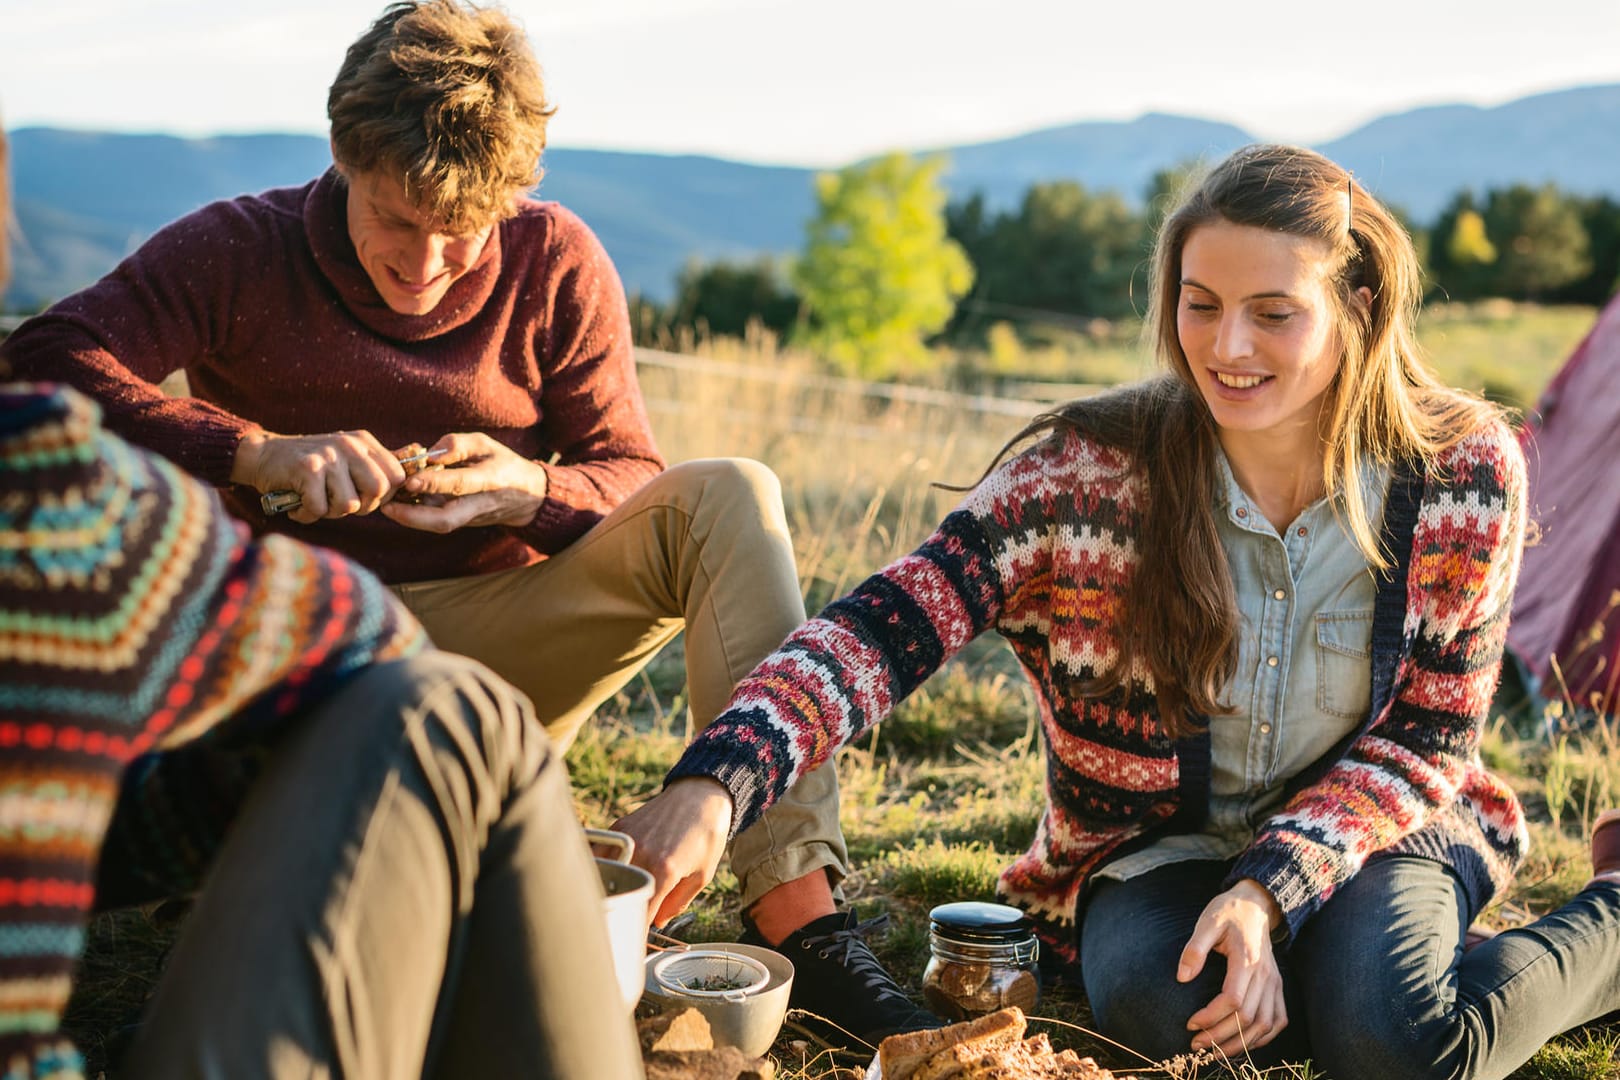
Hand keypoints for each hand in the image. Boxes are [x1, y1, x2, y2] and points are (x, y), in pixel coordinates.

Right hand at [233, 429, 405, 523]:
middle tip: (338, 503)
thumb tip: (412, 477)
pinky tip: (298, 502)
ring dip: (330, 512)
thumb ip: (374, 469)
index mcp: (364, 442)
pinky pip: (320, 509)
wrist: (263, 456)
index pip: (398, 476)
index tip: (363, 498)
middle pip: (378, 491)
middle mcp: (350, 446)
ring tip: (315, 500)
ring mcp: (329, 456)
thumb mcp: (346, 459)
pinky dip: (307, 514)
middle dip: (361, 507)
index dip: (383, 496)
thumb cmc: (310, 466)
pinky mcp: (307, 469)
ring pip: (349, 504)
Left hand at [379, 432, 548, 532]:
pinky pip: (436, 521)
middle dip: (415, 517)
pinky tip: (397, 505)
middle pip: (447, 520)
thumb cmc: (502, 462)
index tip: (410, 480)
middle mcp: (479, 503)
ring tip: (386, 505)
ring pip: (439, 525)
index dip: (435, 483)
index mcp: (490, 479)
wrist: (525, 495)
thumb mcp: (486, 444)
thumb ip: (458, 445)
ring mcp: (470, 517)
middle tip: (388, 507)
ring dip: (410, 519)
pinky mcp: (461, 521)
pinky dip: (415, 516)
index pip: (460, 483)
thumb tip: (428, 453)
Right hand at [611, 778, 733, 928]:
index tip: (634, 944)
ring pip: (602, 875)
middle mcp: (640, 854)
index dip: (637, 933)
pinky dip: (600, 869)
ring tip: (611, 905)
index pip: (641, 913)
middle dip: (619, 915)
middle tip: (622, 927)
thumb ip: (677, 903)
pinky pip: (601, 854)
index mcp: (664, 869)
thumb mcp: (702, 875)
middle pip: (618, 897)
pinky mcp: (619, 827)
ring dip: (605, 892)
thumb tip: (656, 920)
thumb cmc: (706, 836)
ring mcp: (626, 839)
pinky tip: (604, 879)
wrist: (701, 795)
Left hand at [1179, 878, 1287, 1057]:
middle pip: (1248, 1018)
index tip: (1190, 1023)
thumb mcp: (1206, 922)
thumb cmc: (1227, 912)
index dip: (1211, 1016)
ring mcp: (1275, 982)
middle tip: (1197, 1044)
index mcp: (1247, 959)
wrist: (1255, 905)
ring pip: (1265, 1025)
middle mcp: (1265, 975)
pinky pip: (1278, 1020)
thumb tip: (1182, 977)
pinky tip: (1243, 1043)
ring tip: (1216, 1051)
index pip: (1233, 999)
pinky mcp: (1278, 987)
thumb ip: (1194, 949)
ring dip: (1241, 1043)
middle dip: (1221, 1036)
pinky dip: (1263, 1037)